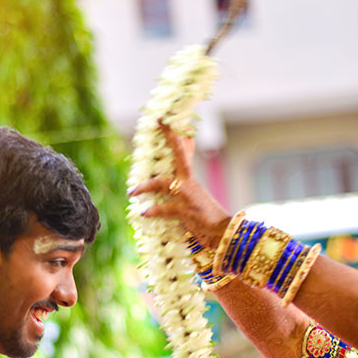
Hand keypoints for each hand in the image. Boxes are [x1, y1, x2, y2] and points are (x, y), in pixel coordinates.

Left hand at [129, 121, 231, 247]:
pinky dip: (154, 211)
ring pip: (164, 183)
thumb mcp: (193, 206)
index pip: (185, 155)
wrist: (225, 235)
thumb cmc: (208, 223)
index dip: (178, 138)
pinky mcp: (186, 213)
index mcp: (191, 182)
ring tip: (132, 192)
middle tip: (160, 122)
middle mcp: (190, 185)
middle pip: (180, 155)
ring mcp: (188, 197)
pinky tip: (144, 213)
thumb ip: (177, 199)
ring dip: (146, 186)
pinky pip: (166, 209)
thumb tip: (156, 202)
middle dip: (171, 138)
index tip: (166, 122)